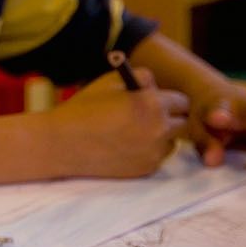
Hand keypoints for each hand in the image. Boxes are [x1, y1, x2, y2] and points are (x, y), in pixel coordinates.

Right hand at [47, 68, 190, 177]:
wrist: (62, 144)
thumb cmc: (84, 109)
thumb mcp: (110, 82)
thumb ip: (141, 78)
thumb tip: (155, 85)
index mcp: (153, 104)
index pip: (182, 102)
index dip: (169, 100)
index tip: (159, 101)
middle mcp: (160, 129)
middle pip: (183, 123)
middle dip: (170, 118)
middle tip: (150, 117)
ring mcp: (154, 152)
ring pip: (172, 142)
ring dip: (161, 136)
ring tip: (134, 132)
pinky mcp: (146, 169)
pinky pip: (157, 157)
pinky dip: (148, 151)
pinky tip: (125, 145)